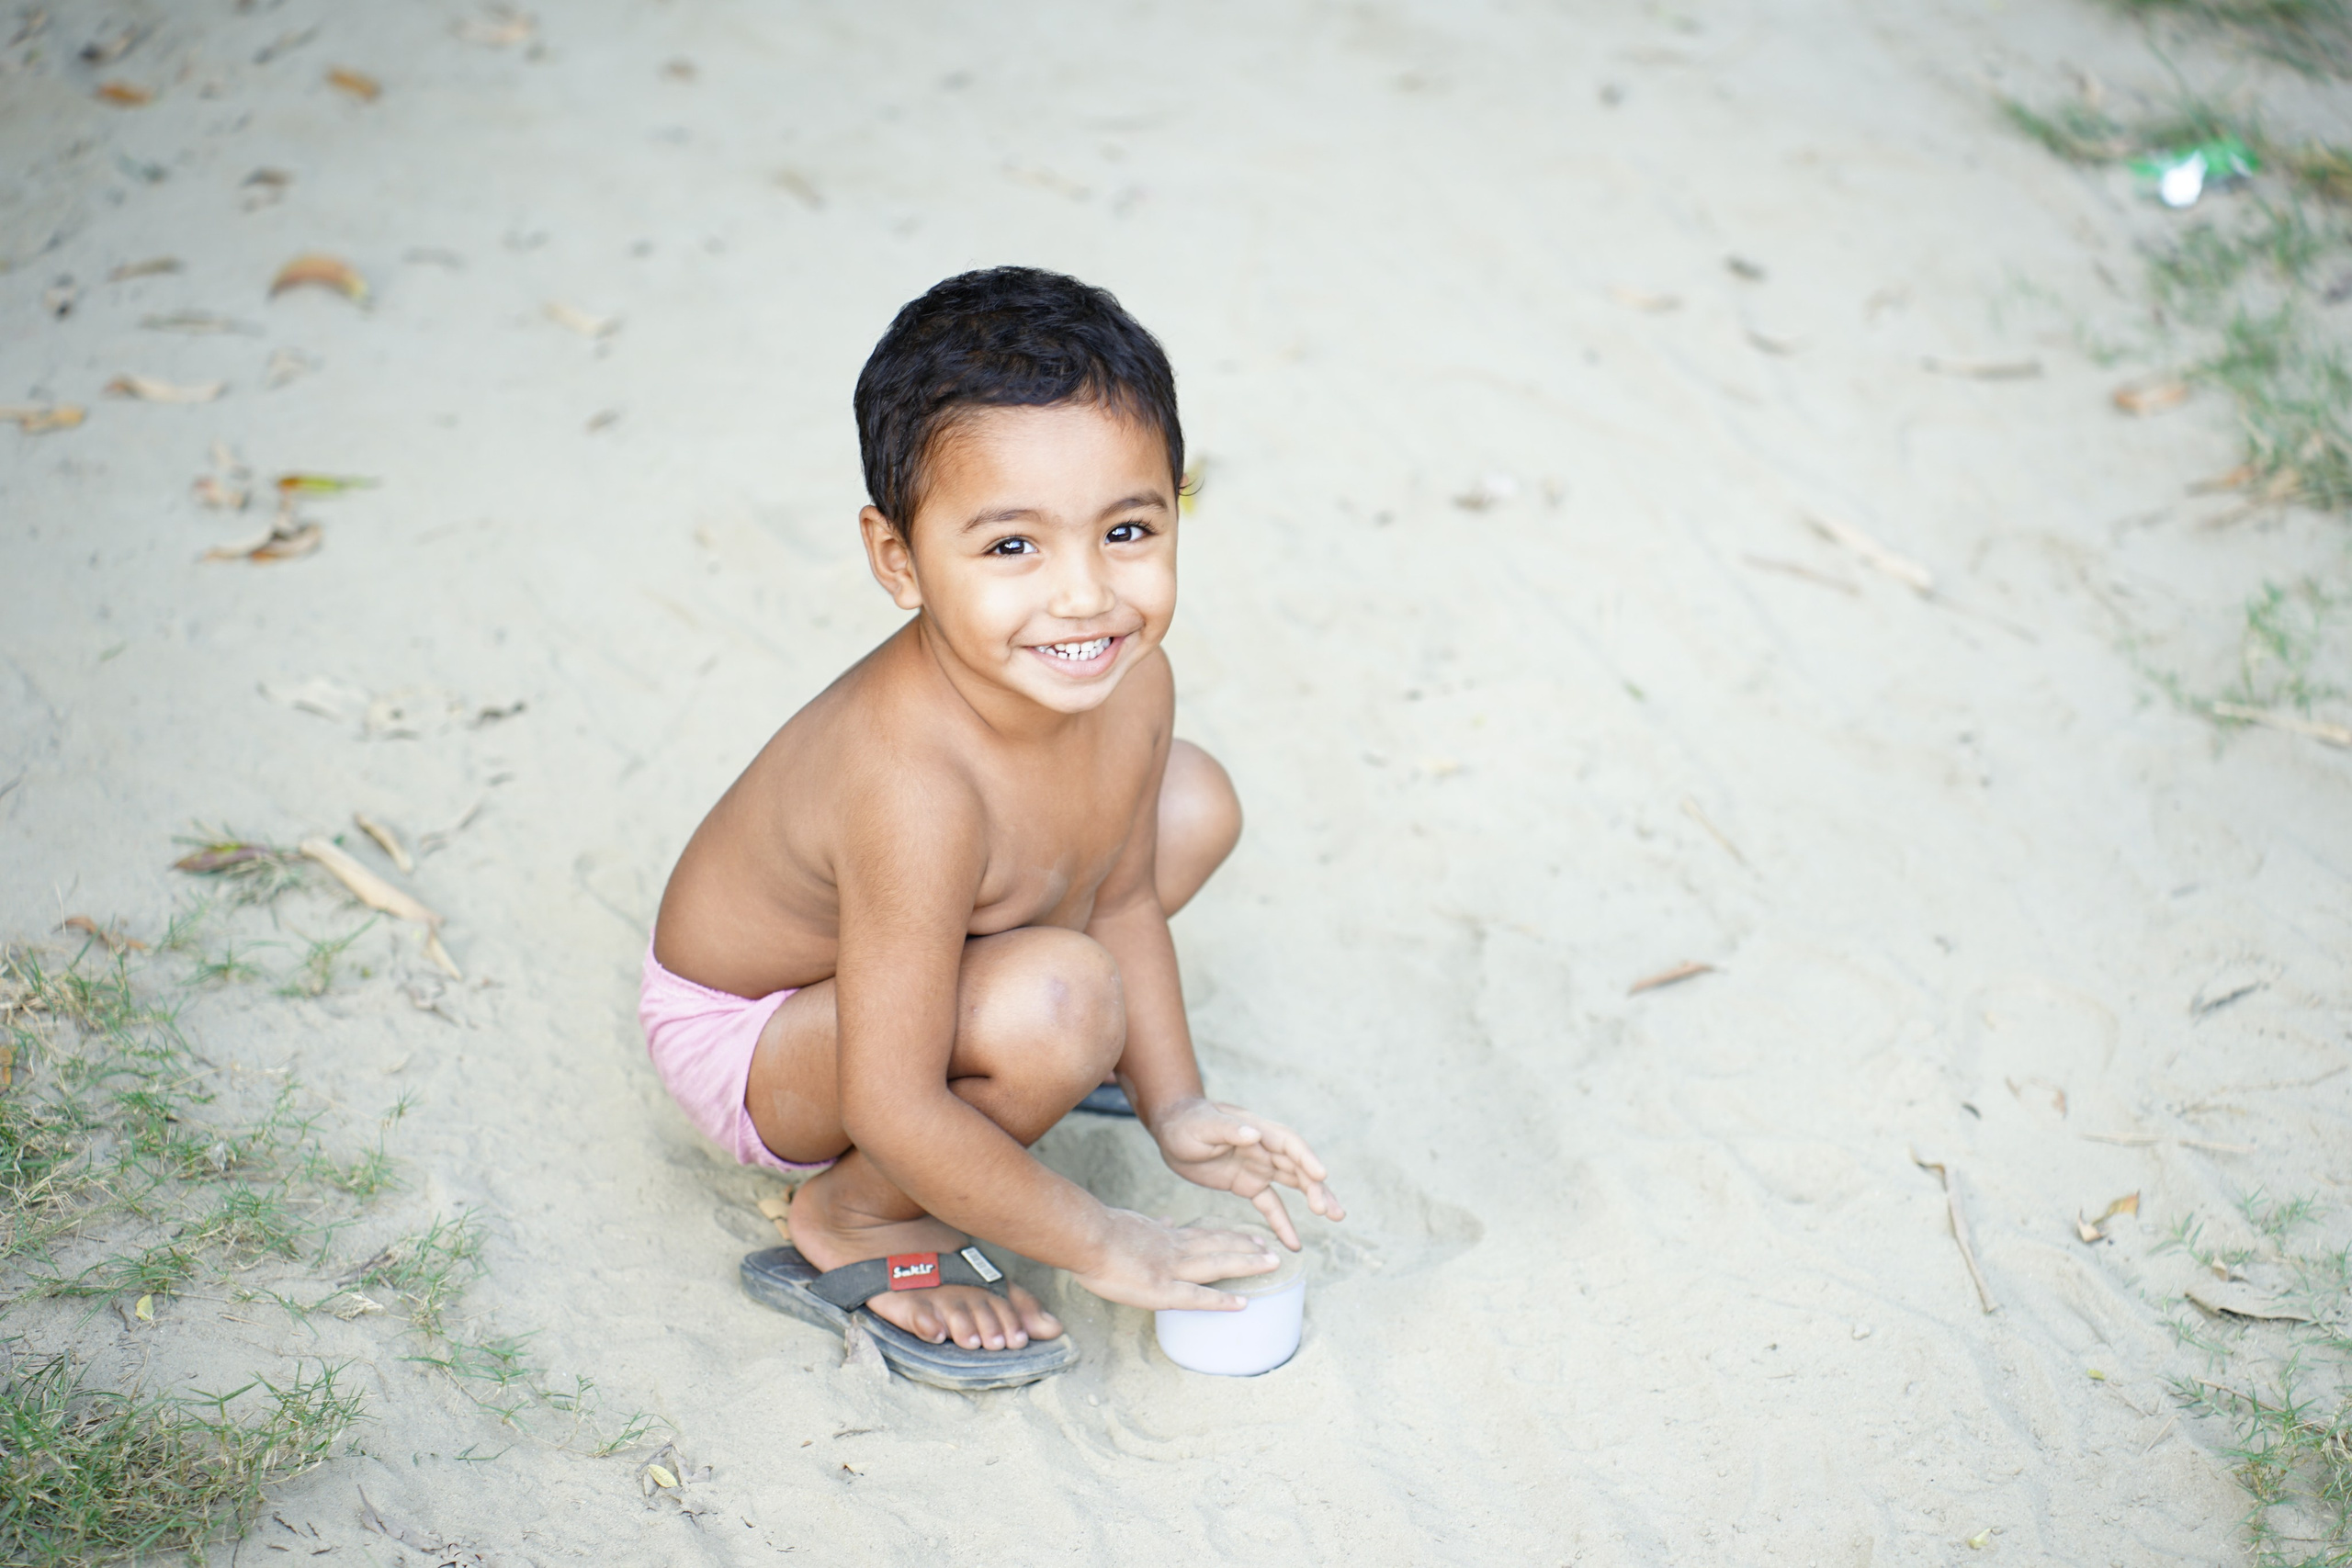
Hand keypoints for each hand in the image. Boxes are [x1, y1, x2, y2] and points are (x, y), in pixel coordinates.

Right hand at [1070, 1209, 1285, 1311]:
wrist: (1085, 1236)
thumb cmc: (1098, 1231)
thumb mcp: (1133, 1221)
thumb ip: (1153, 1224)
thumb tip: (1165, 1219)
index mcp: (1165, 1236)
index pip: (1204, 1235)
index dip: (1230, 1237)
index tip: (1252, 1237)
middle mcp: (1174, 1250)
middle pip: (1218, 1246)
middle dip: (1248, 1248)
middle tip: (1274, 1250)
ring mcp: (1170, 1269)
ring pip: (1216, 1265)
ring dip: (1246, 1264)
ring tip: (1271, 1264)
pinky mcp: (1161, 1290)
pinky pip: (1197, 1297)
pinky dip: (1221, 1301)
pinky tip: (1242, 1304)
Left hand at [1149, 1097, 1344, 1248]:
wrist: (1171, 1131)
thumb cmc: (1188, 1122)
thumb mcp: (1203, 1124)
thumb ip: (1228, 1129)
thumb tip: (1255, 1134)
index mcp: (1257, 1129)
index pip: (1289, 1143)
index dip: (1306, 1158)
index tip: (1321, 1175)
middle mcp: (1265, 1147)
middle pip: (1298, 1167)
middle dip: (1316, 1187)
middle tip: (1329, 1211)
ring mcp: (1259, 1166)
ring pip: (1293, 1184)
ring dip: (1314, 1199)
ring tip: (1335, 1216)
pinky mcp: (1248, 1184)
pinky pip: (1270, 1204)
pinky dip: (1282, 1222)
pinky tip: (1294, 1242)